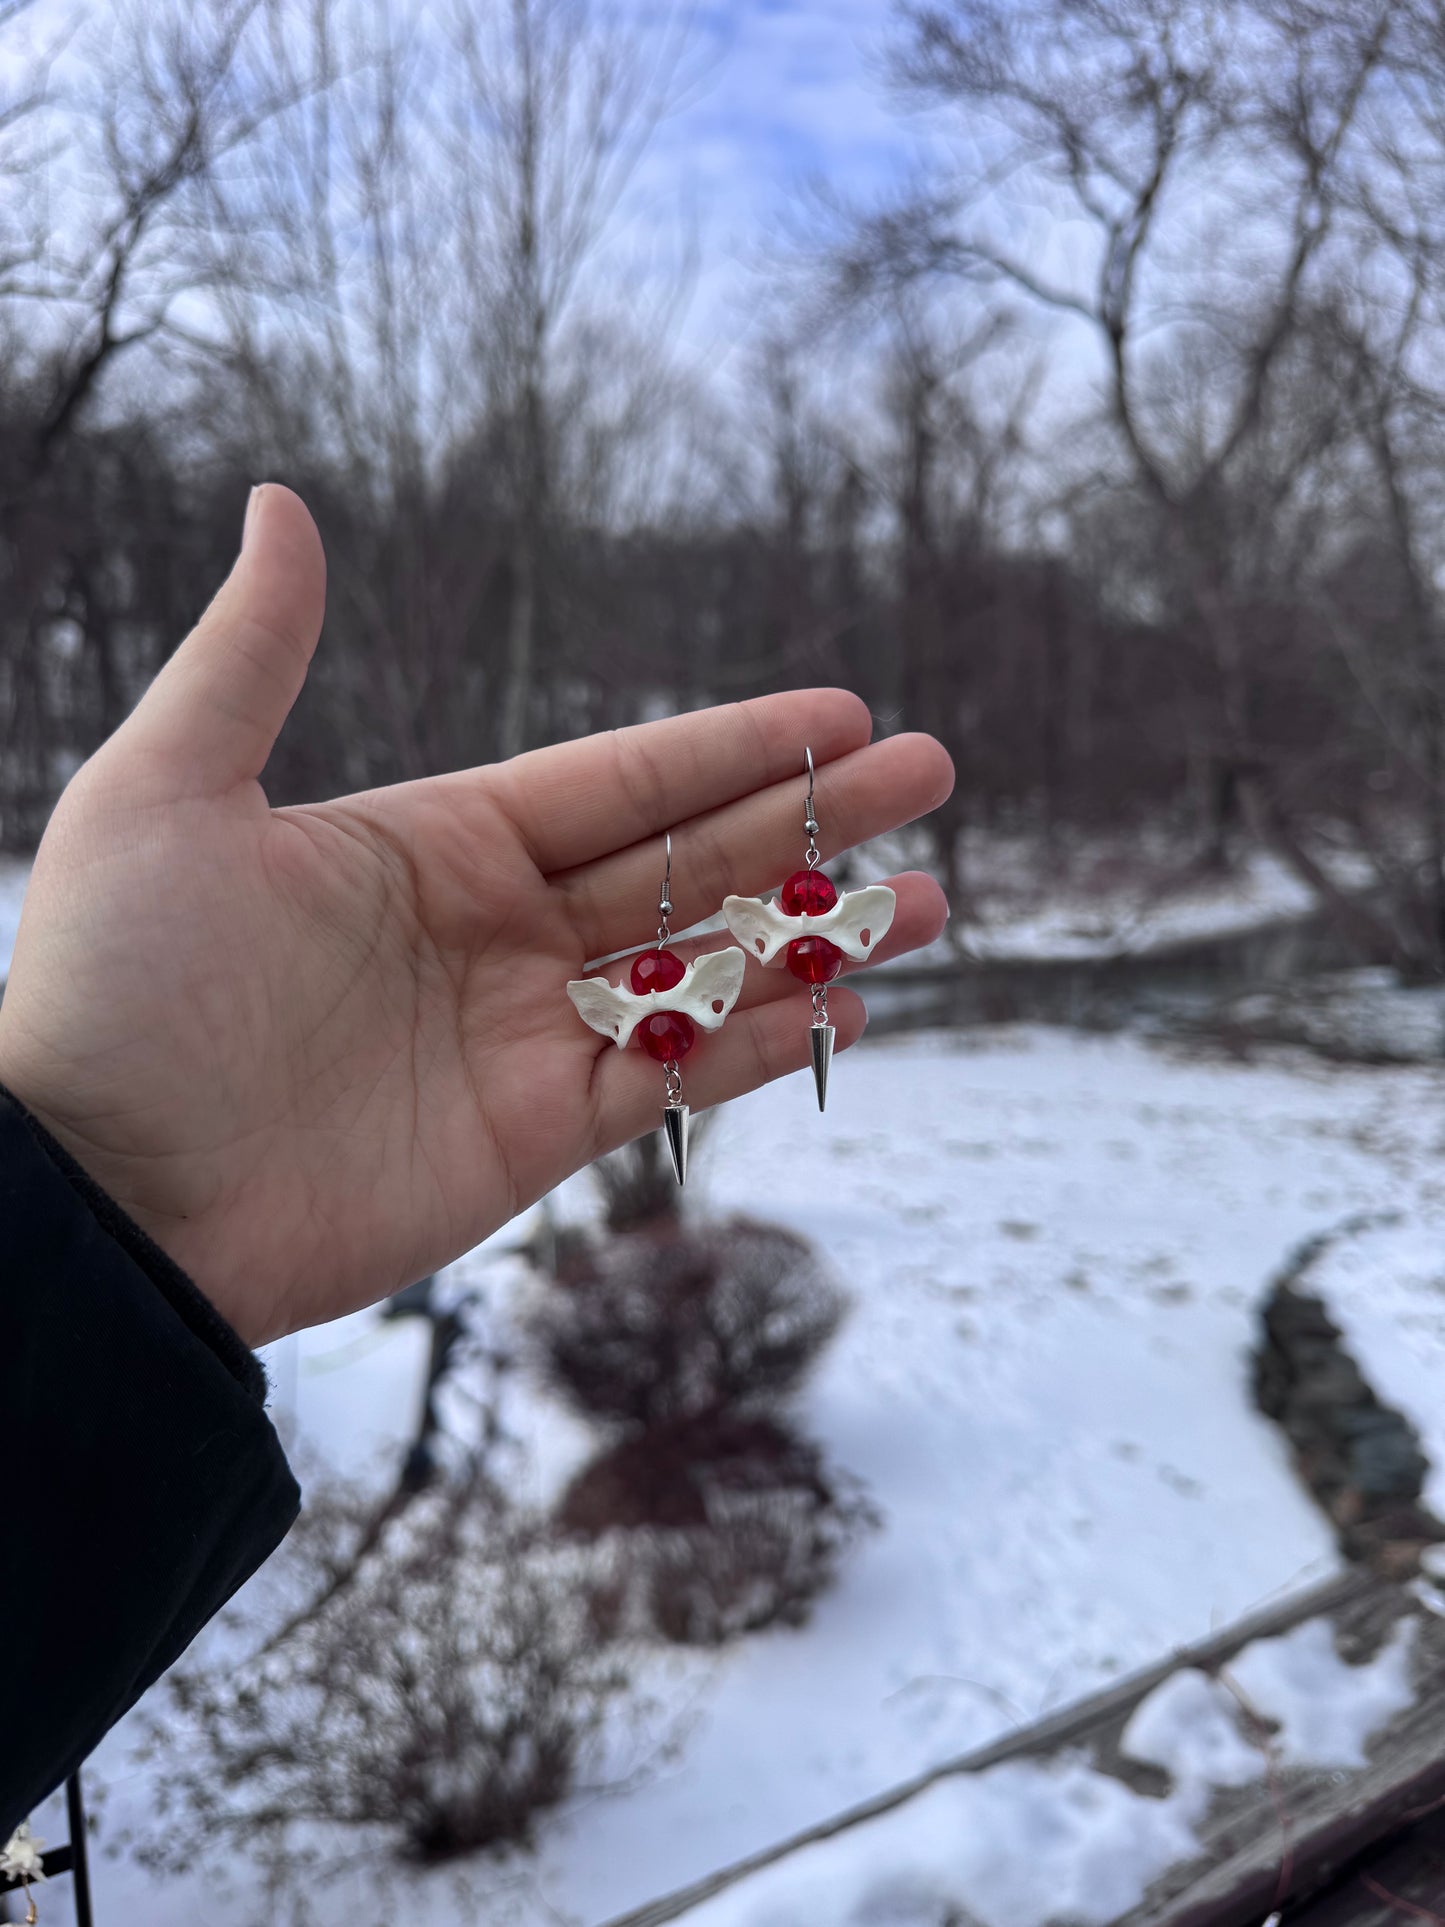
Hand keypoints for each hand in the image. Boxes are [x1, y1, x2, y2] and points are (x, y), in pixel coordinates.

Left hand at [0, 487, 951, 1345]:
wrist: (97, 1201)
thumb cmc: (116, 990)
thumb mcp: (166, 792)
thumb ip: (254, 655)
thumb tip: (282, 501)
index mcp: (436, 842)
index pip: (621, 780)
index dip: (734, 744)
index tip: (843, 710)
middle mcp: (498, 932)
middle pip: (690, 861)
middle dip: (812, 819)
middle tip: (930, 775)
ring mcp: (524, 1037)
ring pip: (706, 971)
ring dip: (816, 935)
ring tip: (931, 902)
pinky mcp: (535, 1138)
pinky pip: (675, 1081)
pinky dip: (763, 1048)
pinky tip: (843, 1008)